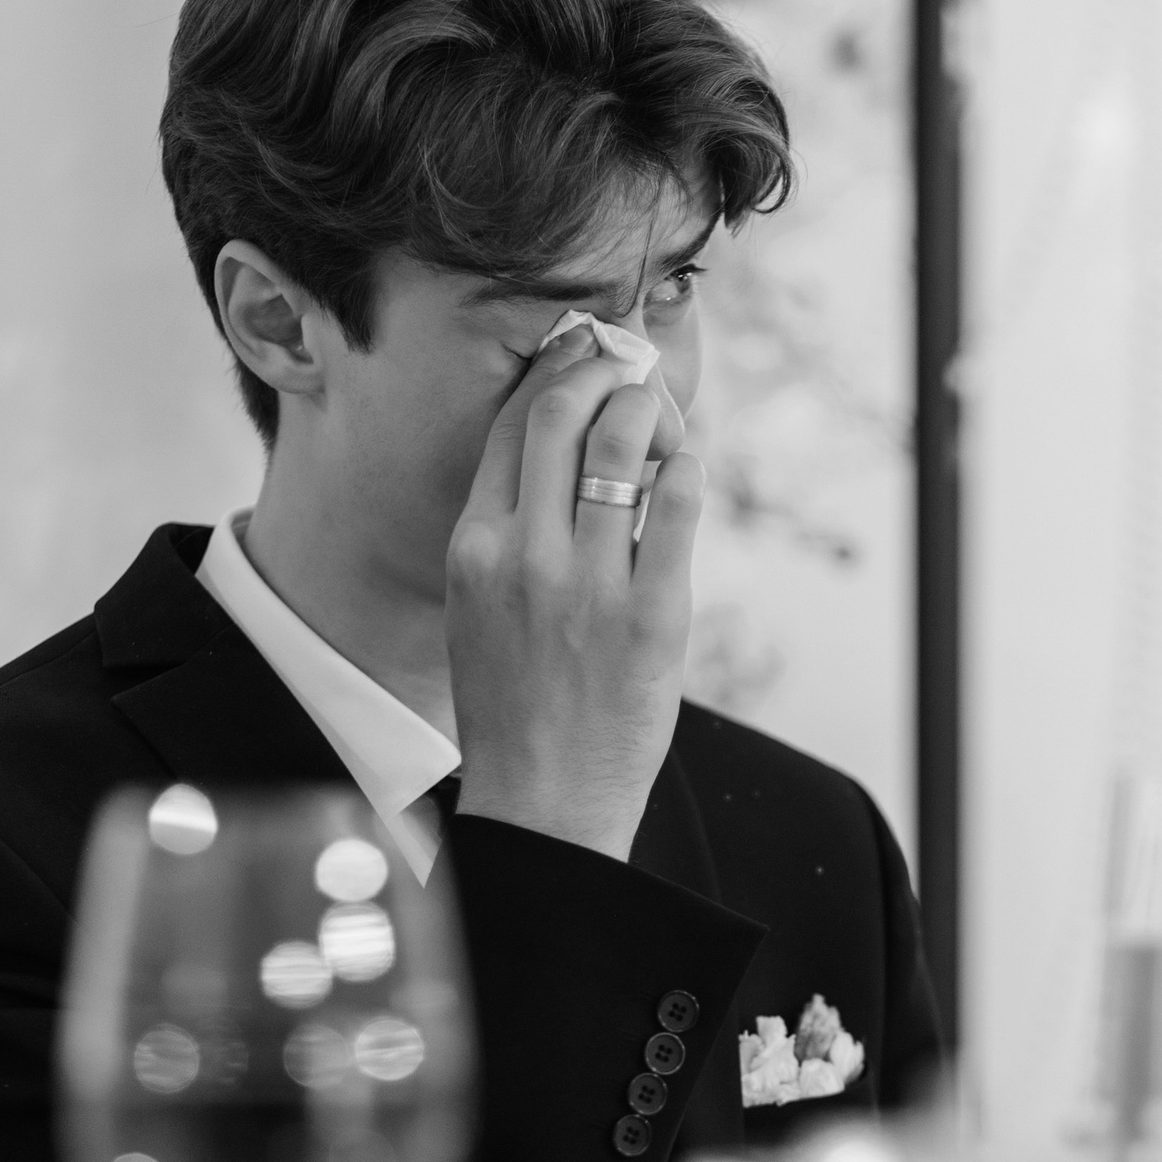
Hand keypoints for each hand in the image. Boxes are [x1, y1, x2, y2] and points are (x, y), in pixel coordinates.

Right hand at [446, 330, 702, 860]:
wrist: (541, 804)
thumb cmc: (514, 706)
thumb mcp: (479, 607)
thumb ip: (509, 533)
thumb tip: (565, 455)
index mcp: (473, 546)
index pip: (512, 422)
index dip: (557, 371)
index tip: (586, 357)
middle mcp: (524, 555)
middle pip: (564, 411)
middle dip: (607, 375)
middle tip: (634, 378)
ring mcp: (588, 584)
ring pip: (624, 442)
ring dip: (654, 412)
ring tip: (664, 427)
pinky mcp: (650, 615)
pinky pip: (679, 503)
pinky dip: (688, 468)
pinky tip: (686, 473)